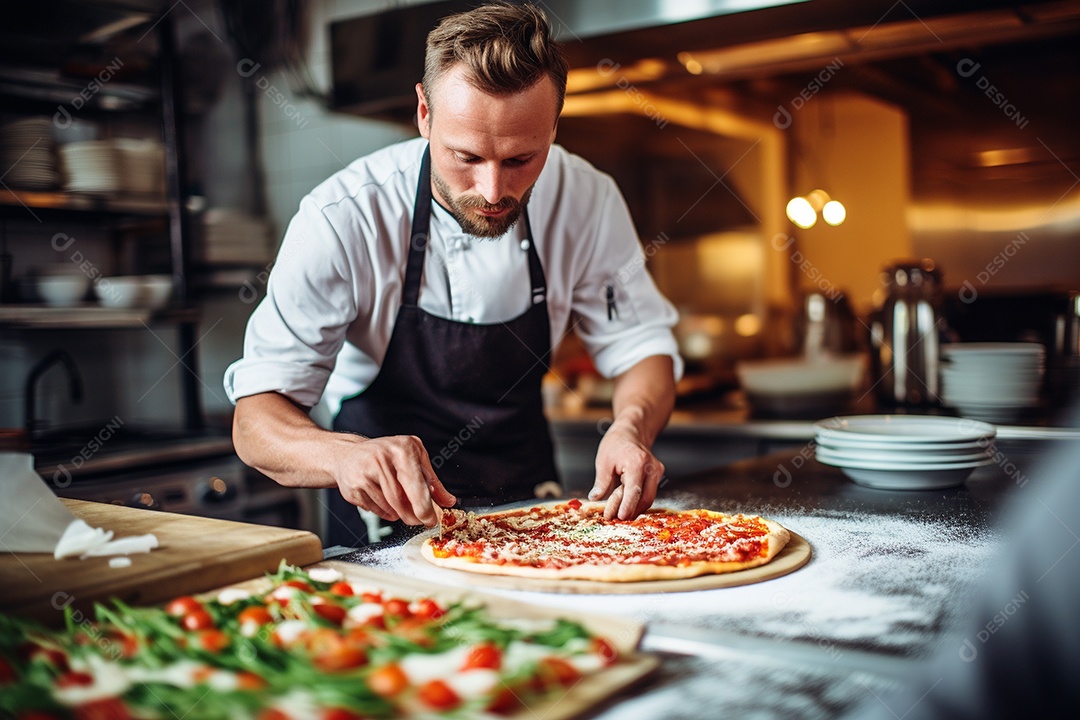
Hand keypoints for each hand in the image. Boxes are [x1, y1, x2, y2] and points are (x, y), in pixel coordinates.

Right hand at [333, 435, 455, 526]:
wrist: (348, 454)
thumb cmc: (387, 454)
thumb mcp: (414, 457)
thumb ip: (432, 480)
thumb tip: (447, 501)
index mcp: (401, 449)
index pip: (415, 484)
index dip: (424, 506)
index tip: (431, 519)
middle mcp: (381, 459)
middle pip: (400, 499)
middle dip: (413, 515)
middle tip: (420, 520)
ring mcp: (364, 474)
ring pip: (388, 507)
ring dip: (399, 513)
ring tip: (401, 506)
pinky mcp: (353, 489)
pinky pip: (376, 510)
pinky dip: (385, 512)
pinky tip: (384, 501)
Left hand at [588, 421, 663, 519]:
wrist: (631, 432)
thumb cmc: (616, 443)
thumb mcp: (603, 461)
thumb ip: (602, 482)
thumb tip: (595, 498)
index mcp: (637, 463)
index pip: (634, 491)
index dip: (627, 507)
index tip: (619, 517)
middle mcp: (651, 468)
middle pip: (645, 498)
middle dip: (630, 511)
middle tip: (614, 518)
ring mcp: (657, 472)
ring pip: (648, 499)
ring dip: (634, 508)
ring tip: (616, 513)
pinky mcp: (657, 476)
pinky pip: (648, 494)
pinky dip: (637, 501)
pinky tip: (625, 505)